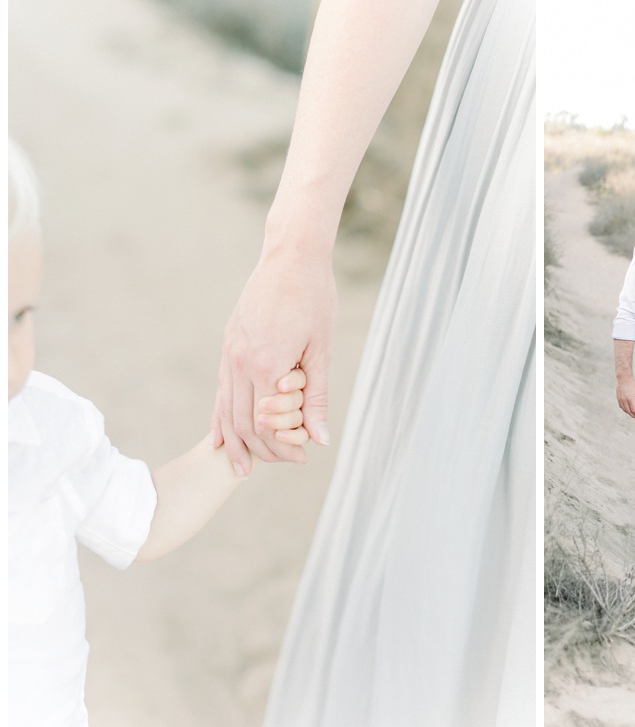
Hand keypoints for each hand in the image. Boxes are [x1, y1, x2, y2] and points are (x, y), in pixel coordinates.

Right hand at [212, 247, 336, 475]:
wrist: (290, 258)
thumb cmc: (314, 299)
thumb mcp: (322, 350)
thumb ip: (317, 398)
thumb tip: (320, 439)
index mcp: (266, 366)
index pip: (267, 425)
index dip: (283, 447)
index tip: (303, 457)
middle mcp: (239, 363)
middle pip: (243, 424)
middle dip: (263, 450)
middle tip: (286, 463)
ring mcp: (229, 354)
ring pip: (226, 410)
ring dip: (237, 442)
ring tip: (244, 468)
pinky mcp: (228, 346)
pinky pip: (220, 390)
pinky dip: (220, 418)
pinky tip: (221, 439)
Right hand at [617, 376, 634, 418]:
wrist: (624, 379)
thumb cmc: (633, 385)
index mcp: (630, 398)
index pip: (634, 410)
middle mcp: (624, 400)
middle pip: (629, 411)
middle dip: (633, 415)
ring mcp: (620, 399)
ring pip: (624, 409)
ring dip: (629, 413)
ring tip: (633, 414)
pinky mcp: (618, 398)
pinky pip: (621, 406)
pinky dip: (625, 409)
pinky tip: (628, 410)